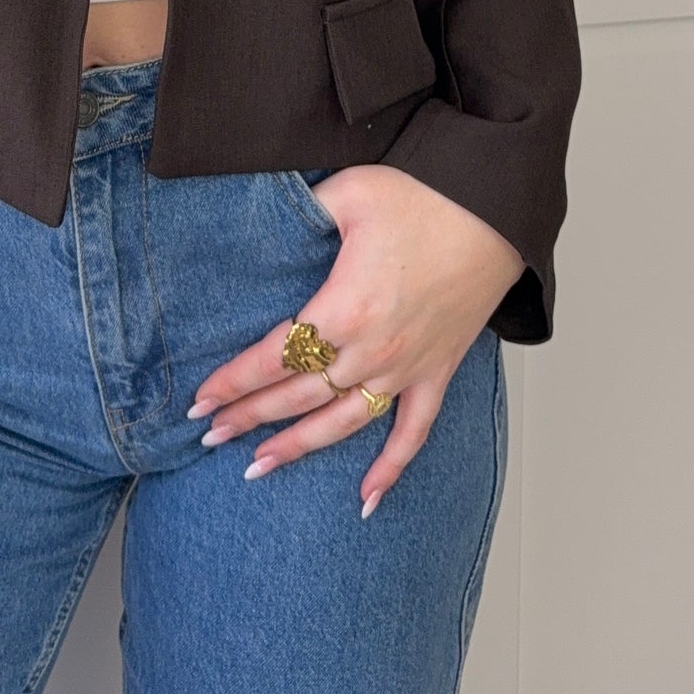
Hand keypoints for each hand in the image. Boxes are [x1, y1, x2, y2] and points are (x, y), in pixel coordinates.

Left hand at [187, 167, 523, 518]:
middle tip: (210, 436)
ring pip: (342, 422)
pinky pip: (413, 432)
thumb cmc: (424, 195)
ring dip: (298, 448)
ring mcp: (407, 366)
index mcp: (344, 308)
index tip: (199, 402)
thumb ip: (299, 210)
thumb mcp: (347, 193)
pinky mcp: (438, 371)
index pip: (274, 357)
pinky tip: (366, 500)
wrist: (493, 210)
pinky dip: (391, 469)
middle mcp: (373, 349)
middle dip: (249, 417)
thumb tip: (263, 214)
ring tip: (259, 467)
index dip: (233, 382)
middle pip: (298, 395)